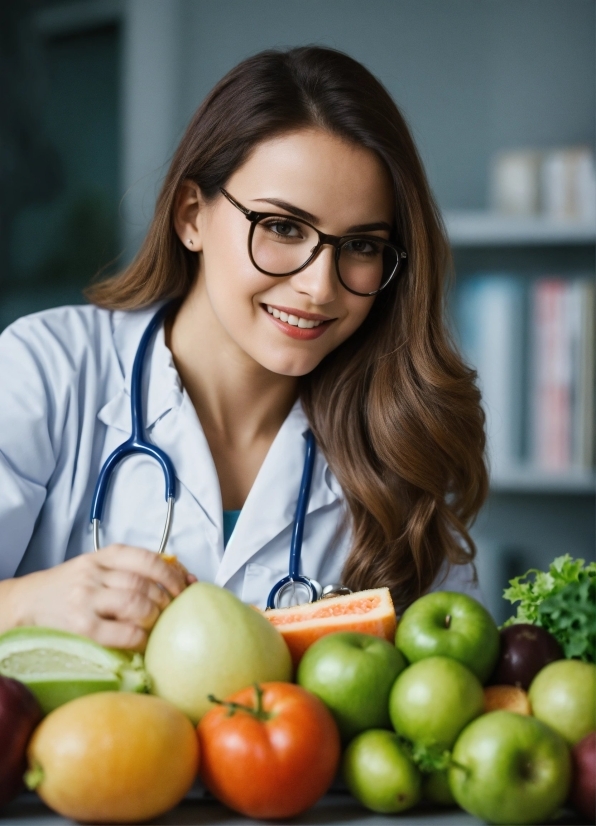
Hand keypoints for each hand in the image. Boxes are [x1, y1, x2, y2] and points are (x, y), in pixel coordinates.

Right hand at [6, 546, 196, 650]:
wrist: (26, 604)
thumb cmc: (70, 588)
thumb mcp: (98, 568)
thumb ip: (131, 569)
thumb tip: (181, 577)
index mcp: (103, 556)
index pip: (148, 559)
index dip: (173, 574)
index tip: (185, 586)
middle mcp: (94, 573)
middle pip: (145, 582)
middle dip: (167, 598)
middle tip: (174, 610)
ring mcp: (86, 599)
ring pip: (136, 603)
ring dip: (155, 616)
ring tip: (158, 624)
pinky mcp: (81, 627)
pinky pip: (121, 632)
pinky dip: (140, 637)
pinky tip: (143, 640)